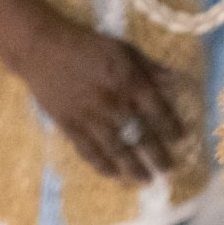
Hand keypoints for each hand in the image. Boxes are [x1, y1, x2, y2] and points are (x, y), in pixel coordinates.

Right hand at [8, 14, 186, 181]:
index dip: (171, 127)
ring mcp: (89, 117)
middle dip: (158, 154)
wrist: (43, 49)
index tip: (181, 139)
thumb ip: (153, 69)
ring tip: (146, 179)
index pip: (158, 111)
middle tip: (169, 169)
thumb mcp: (126, 50)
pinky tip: (114, 174)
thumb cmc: (88, 45)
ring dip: (133, 166)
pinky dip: (102, 165)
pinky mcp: (69, 125)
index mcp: (130, 82)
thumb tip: (180, 81)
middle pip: (140, 134)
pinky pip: (88, 151)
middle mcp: (113, 103)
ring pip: (116, 148)